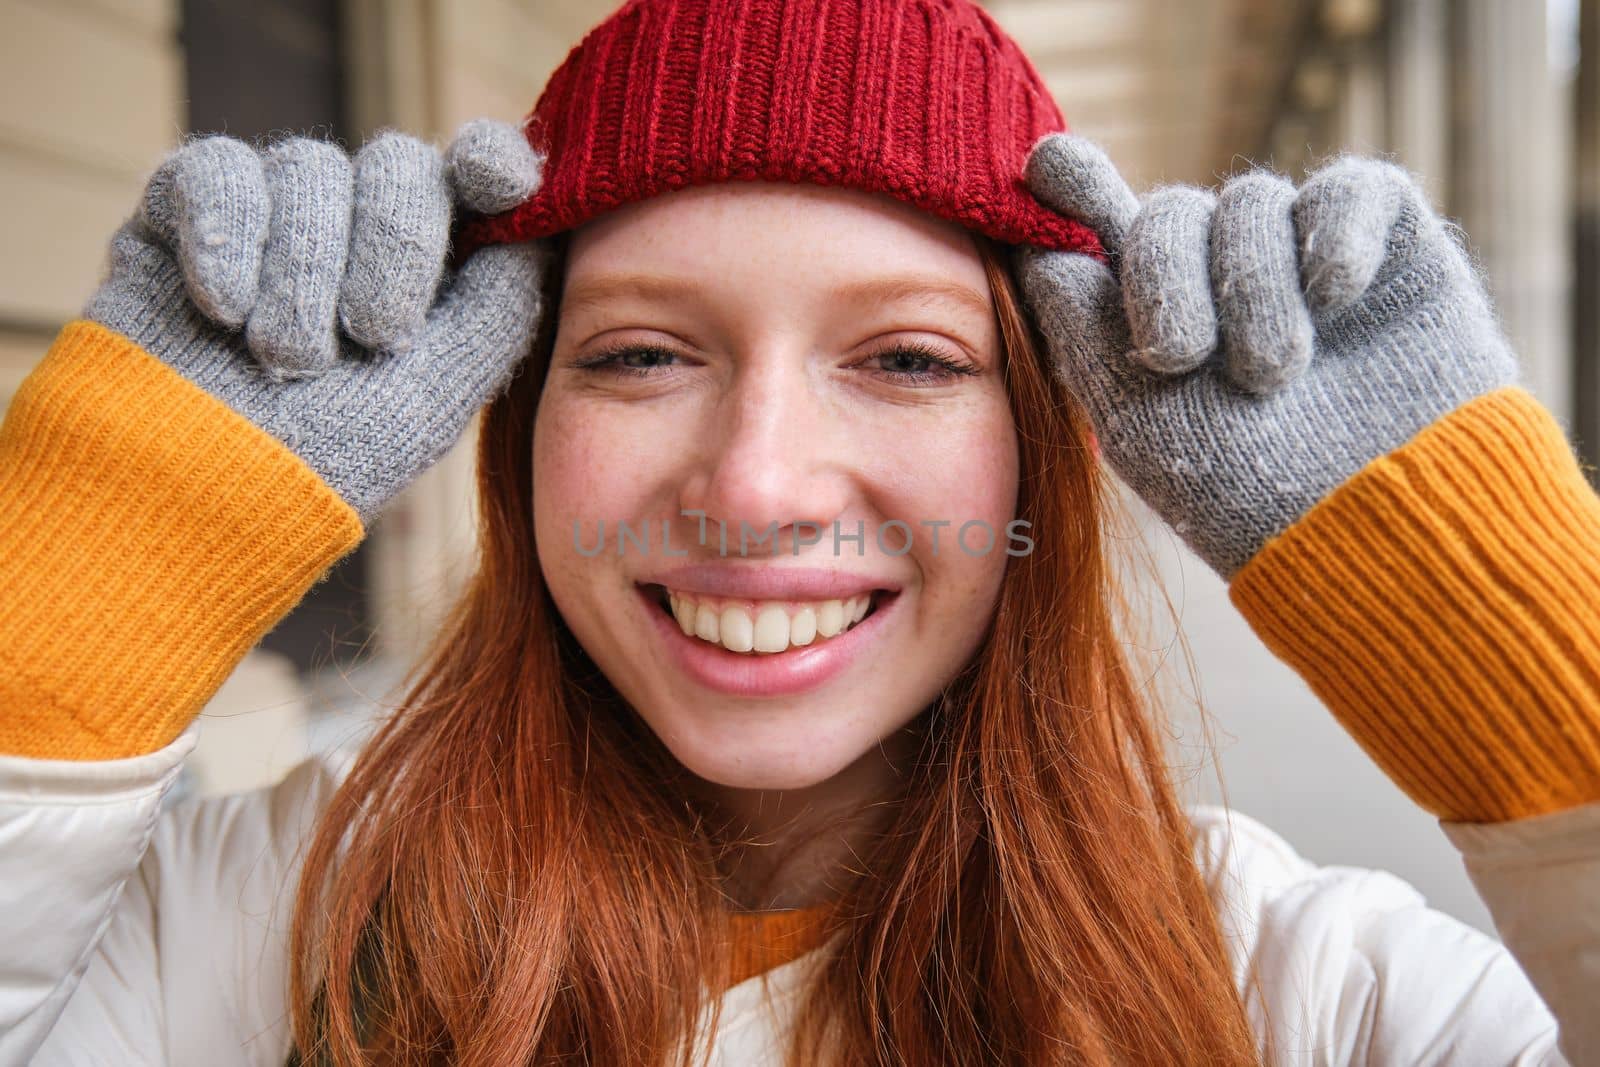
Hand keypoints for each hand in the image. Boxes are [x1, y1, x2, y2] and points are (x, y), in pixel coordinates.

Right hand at [84, 119, 548, 523]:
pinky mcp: (184, 205)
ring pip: (310, 165)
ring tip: (287, 359)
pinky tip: (226, 310)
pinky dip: (228, 237)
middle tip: (374, 334)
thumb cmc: (331, 459)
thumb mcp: (439, 392)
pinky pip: (220, 169)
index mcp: (430, 264)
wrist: (203, 493)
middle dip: (395, 245)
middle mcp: (355, 223)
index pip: (473, 175)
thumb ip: (498, 306)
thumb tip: (537, 222)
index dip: (492, 160)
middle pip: (399, 163)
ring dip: (305, 272)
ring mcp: (273, 210)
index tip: (501, 180)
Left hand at [1014, 135, 1520, 579]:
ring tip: (1273, 376)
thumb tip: (1037, 244)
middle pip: (1169, 212)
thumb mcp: (1134, 417)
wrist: (1373, 525)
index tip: (1044, 165)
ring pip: (1251, 202)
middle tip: (1179, 357)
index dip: (1071, 184)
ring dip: (1253, 289)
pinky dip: (1336, 236)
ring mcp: (1302, 255)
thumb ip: (1079, 326)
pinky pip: (1349, 190)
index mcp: (1152, 317)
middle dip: (1163, 277)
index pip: (1101, 229)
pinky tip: (1336, 296)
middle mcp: (1222, 276)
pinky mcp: (1388, 242)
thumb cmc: (1243, 493)